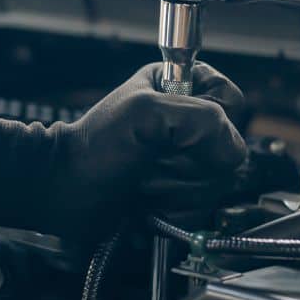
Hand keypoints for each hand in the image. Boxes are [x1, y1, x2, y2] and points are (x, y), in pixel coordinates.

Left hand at [0, 63, 246, 240]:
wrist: (65, 191)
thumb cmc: (93, 146)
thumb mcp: (145, 113)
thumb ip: (201, 119)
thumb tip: (233, 150)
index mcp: (182, 88)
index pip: (232, 103)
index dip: (213, 122)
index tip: (178, 131)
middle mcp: (189, 123)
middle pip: (228, 149)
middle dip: (187, 164)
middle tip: (150, 159)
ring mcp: (187, 160)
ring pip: (217, 182)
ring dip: (177, 189)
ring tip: (143, 181)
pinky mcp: (182, 194)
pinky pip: (202, 208)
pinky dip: (175, 211)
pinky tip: (148, 202)